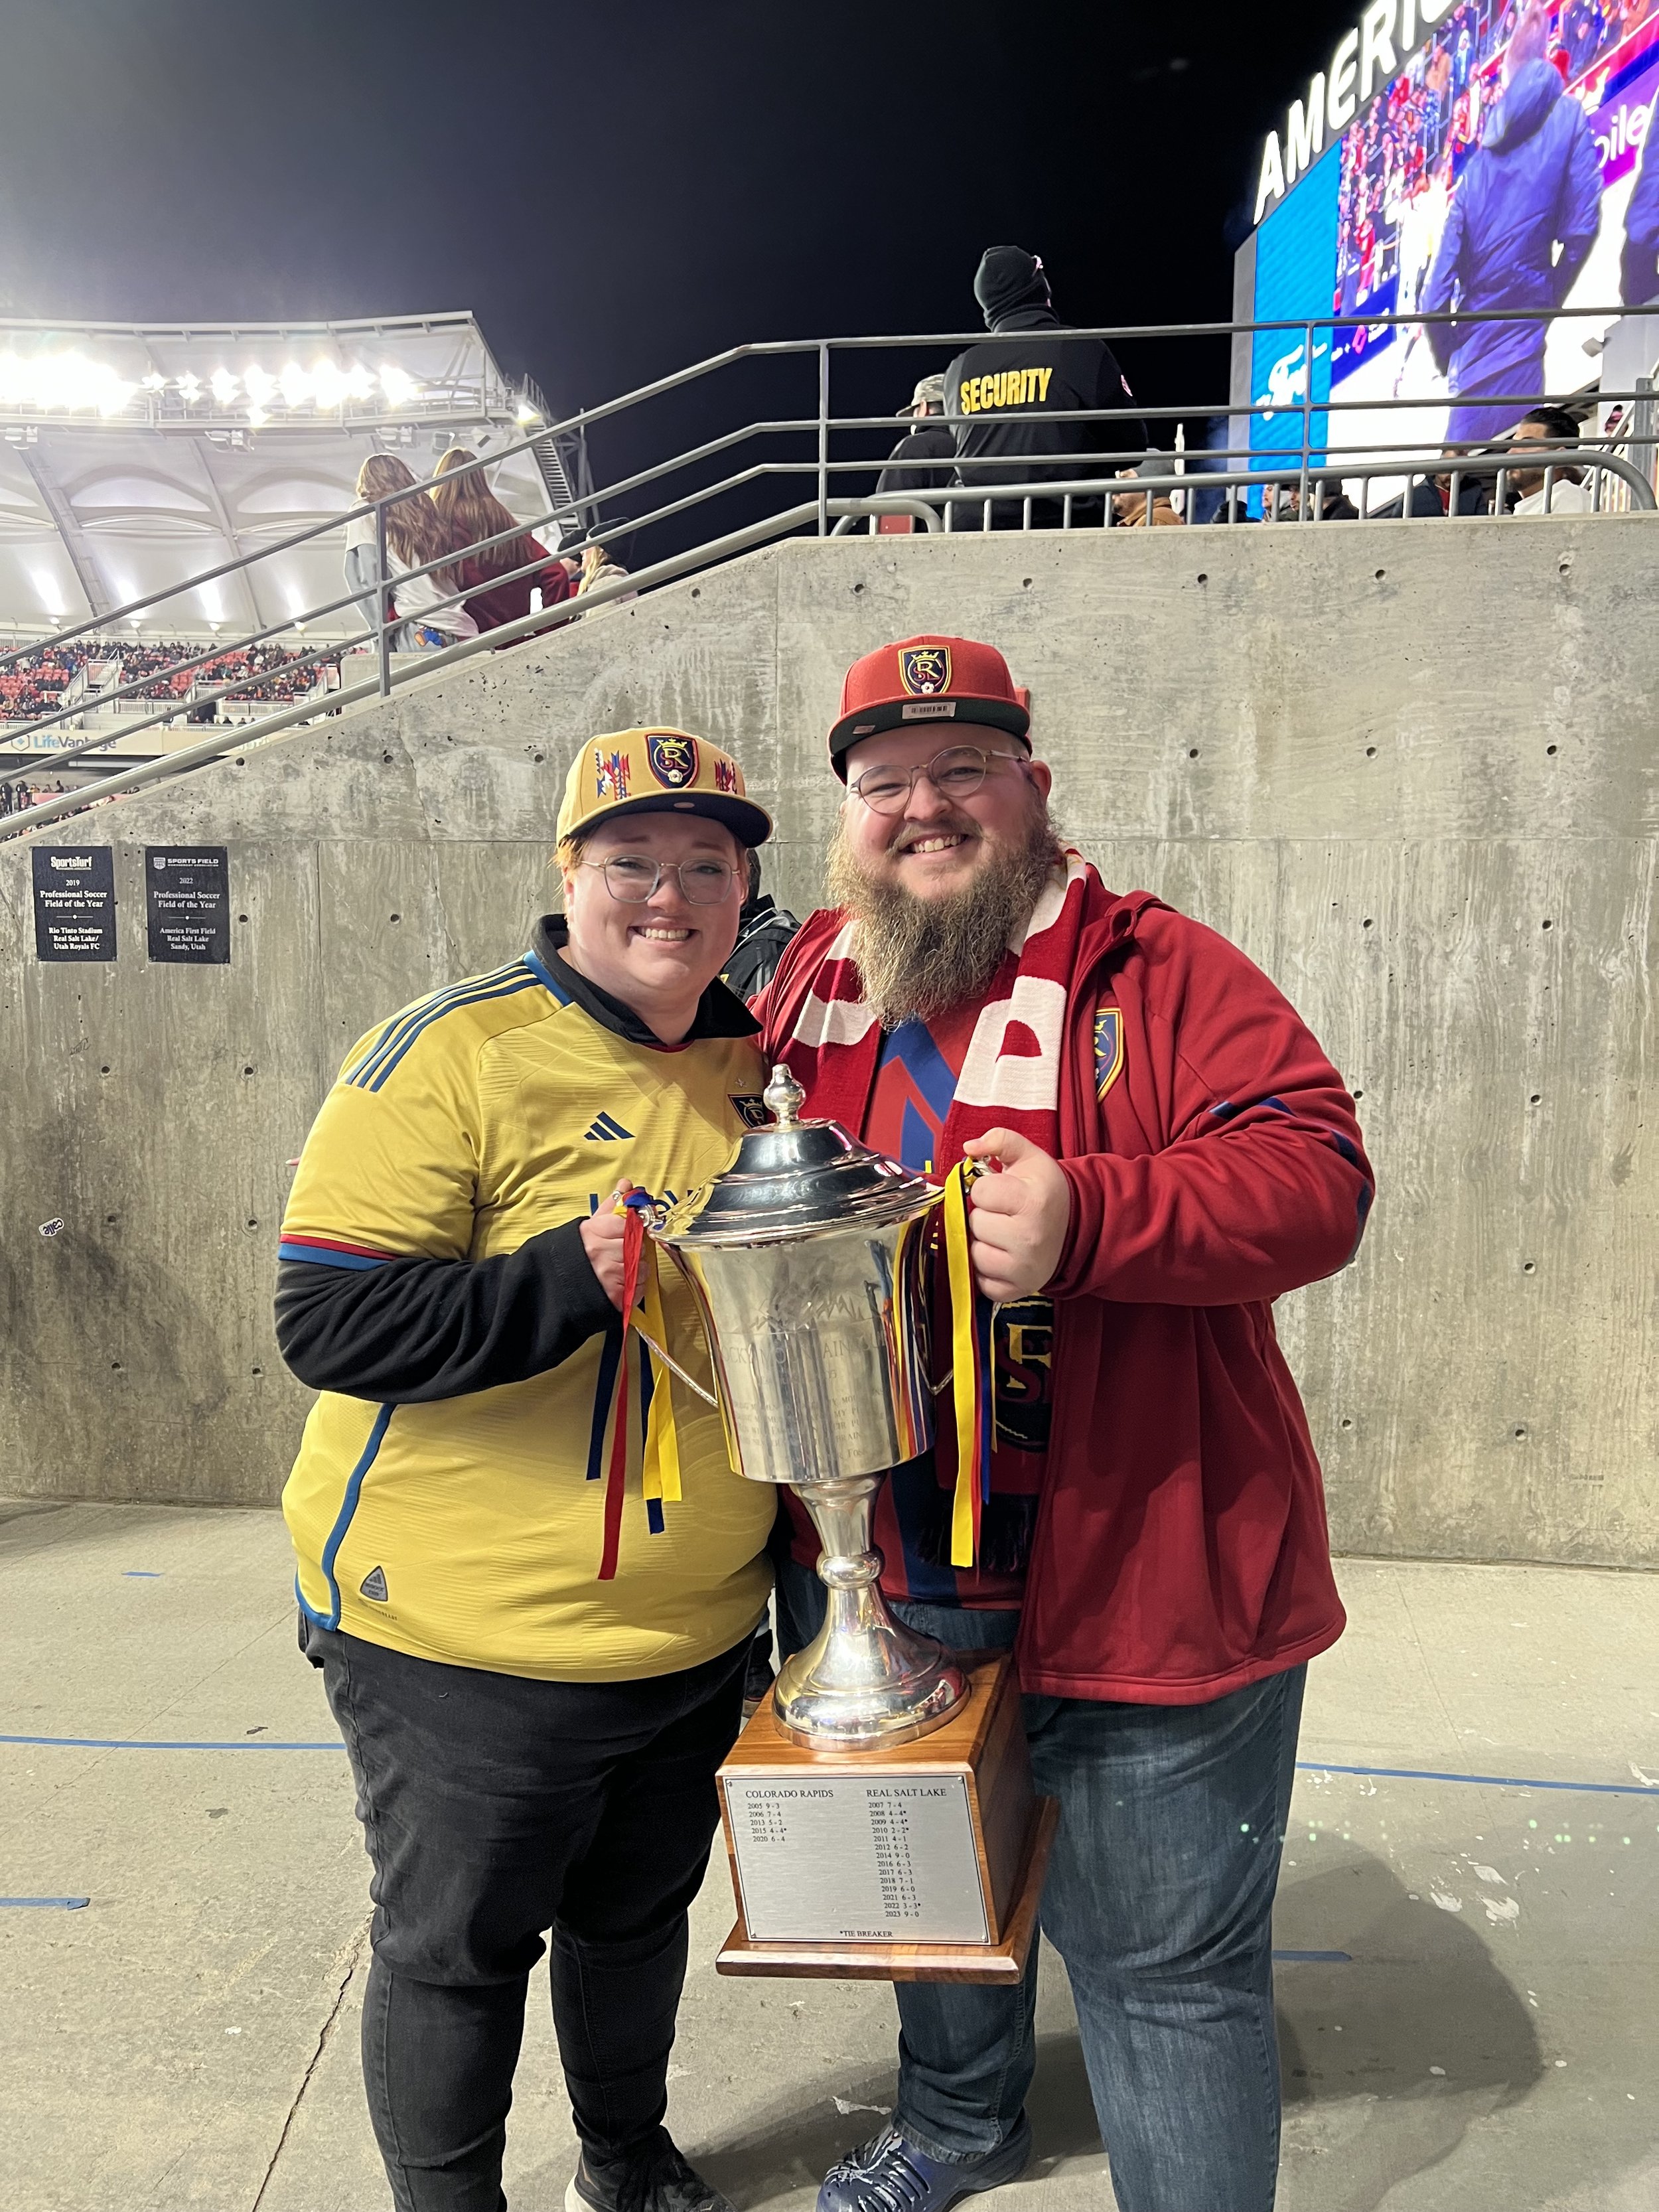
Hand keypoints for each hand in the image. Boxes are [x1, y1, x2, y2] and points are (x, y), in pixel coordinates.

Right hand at [580, 1184, 637, 1309]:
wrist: (555, 1284)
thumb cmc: (575, 1253)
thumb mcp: (590, 1225)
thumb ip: (612, 1205)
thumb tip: (627, 1184)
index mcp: (594, 1231)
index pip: (628, 1223)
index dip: (631, 1228)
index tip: (626, 1233)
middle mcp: (599, 1252)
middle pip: (637, 1245)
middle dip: (634, 1249)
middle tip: (620, 1253)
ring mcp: (606, 1274)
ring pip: (641, 1267)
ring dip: (636, 1269)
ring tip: (619, 1269)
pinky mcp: (612, 1296)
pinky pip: (638, 1288)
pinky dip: (634, 1287)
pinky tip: (620, 1283)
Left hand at [961, 1130, 1070, 1302]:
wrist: (1077, 1226)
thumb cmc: (1045, 1190)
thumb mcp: (1029, 1157)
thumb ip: (999, 1140)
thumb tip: (969, 1146)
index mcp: (1032, 1201)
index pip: (980, 1192)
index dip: (986, 1188)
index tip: (1002, 1191)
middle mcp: (1029, 1237)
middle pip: (975, 1223)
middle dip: (984, 1215)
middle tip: (1004, 1214)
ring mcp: (1023, 1268)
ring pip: (973, 1253)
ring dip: (982, 1243)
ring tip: (1002, 1234)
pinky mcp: (1017, 1290)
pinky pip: (981, 1282)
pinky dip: (985, 1271)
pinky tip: (1002, 1256)